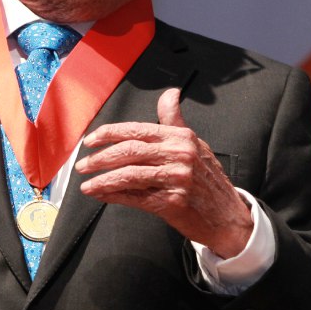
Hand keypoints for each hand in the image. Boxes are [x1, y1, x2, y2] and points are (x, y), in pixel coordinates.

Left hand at [76, 88, 252, 257]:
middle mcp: (179, 154)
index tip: (90, 140)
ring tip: (86, 184)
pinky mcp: (173, 202)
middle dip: (100, 158)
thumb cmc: (207, 179)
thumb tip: (169, 93)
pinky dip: (115, 196)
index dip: (109, 134)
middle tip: (82, 165)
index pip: (137, 130)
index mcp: (181, 137)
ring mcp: (177, 178)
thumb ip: (175, 120)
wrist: (227, 215)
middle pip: (129, 151)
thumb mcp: (195, 144)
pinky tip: (102, 195)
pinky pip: (136, 197)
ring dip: (102, 179)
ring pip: (129, 174)